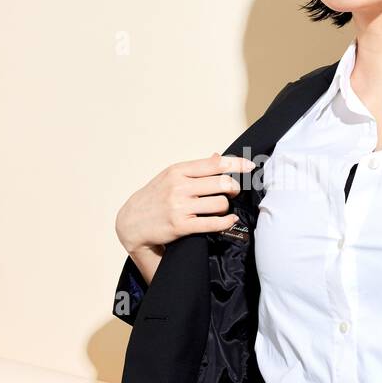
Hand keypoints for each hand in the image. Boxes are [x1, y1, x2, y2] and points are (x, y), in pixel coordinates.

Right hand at [115, 152, 256, 254]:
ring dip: (227, 207)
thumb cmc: (154, 198)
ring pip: (220, 204)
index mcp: (178, 171)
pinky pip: (213, 223)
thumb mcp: (170, 177)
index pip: (214, 164)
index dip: (236, 164)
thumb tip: (218, 156)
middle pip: (222, 184)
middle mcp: (179, 186)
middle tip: (233, 192)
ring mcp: (180, 206)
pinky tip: (229, 220)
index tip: (249, 166)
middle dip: (233, 188)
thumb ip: (195, 169)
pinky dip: (226, 222)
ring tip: (222, 207)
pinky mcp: (181, 226)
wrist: (131, 222)